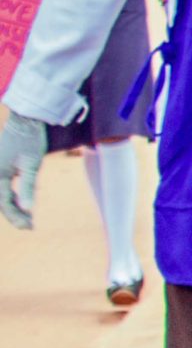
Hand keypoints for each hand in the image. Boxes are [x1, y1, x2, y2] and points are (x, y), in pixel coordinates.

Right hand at [0, 112, 45, 228]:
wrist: (25, 120)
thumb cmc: (30, 140)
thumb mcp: (31, 164)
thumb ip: (27, 186)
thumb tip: (28, 208)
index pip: (4, 202)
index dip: (16, 216)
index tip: (29, 227)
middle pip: (0, 200)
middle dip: (14, 214)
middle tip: (30, 226)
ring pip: (0, 194)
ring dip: (12, 207)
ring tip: (28, 219)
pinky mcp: (0, 167)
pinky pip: (2, 187)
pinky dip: (11, 196)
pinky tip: (22, 204)